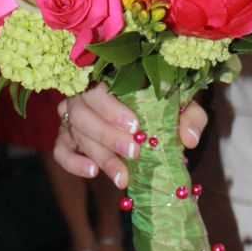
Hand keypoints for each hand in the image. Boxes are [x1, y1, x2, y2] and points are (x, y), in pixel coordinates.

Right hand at [54, 82, 208, 187]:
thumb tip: (189, 139)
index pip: (98, 87)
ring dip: (99, 154)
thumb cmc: (166, 102)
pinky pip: (60, 149)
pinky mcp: (67, 136)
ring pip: (74, 131)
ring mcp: (72, 114)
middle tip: (134, 153)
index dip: (111, 109)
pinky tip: (93, 172)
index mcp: (109, 75)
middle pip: (83, 113)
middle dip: (108, 136)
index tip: (135, 128)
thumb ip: (191, 116)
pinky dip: (72, 162)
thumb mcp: (185, 105)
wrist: (156, 110)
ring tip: (123, 176)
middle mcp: (84, 92)